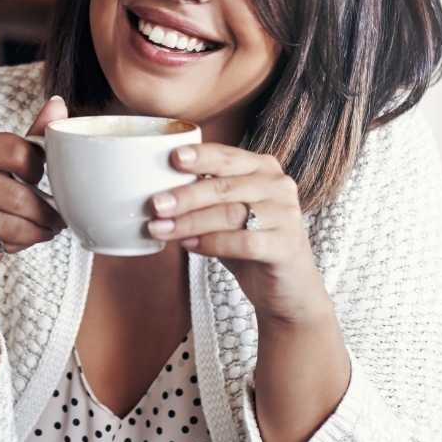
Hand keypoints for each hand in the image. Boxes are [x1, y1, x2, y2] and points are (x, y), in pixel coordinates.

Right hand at [0, 95, 67, 272]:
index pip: (18, 150)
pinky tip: (27, 239)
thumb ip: (34, 136)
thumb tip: (58, 102)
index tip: (42, 180)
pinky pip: (5, 236)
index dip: (38, 168)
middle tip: (58, 217)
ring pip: (15, 217)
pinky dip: (25, 241)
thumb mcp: (10, 165)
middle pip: (20, 191)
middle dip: (46, 209)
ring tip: (49, 228)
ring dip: (40, 227)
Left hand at [146, 142, 329, 325]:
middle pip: (224, 187)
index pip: (227, 156)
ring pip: (230, 214)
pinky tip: (189, 246)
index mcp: (262, 167)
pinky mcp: (286, 245)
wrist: (286, 285)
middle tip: (155, 205)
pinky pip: (243, 242)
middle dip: (185, 196)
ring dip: (190, 222)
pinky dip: (212, 243)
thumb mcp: (227, 211)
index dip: (200, 156)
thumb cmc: (247, 240)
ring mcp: (286, 215)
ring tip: (161, 229)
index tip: (173, 158)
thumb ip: (203, 195)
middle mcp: (278, 185)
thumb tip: (157, 193)